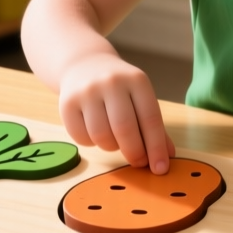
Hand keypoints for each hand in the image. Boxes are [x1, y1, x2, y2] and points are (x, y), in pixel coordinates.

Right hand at [57, 53, 172, 172]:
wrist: (84, 65)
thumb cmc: (120, 88)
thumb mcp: (140, 97)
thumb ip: (153, 126)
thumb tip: (165, 157)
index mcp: (136, 80)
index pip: (150, 118)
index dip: (156, 147)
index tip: (161, 168)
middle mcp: (111, 82)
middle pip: (124, 128)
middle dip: (134, 153)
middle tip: (139, 162)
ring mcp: (87, 92)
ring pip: (101, 136)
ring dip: (112, 147)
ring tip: (115, 139)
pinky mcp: (66, 103)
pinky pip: (81, 138)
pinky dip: (91, 143)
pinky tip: (95, 132)